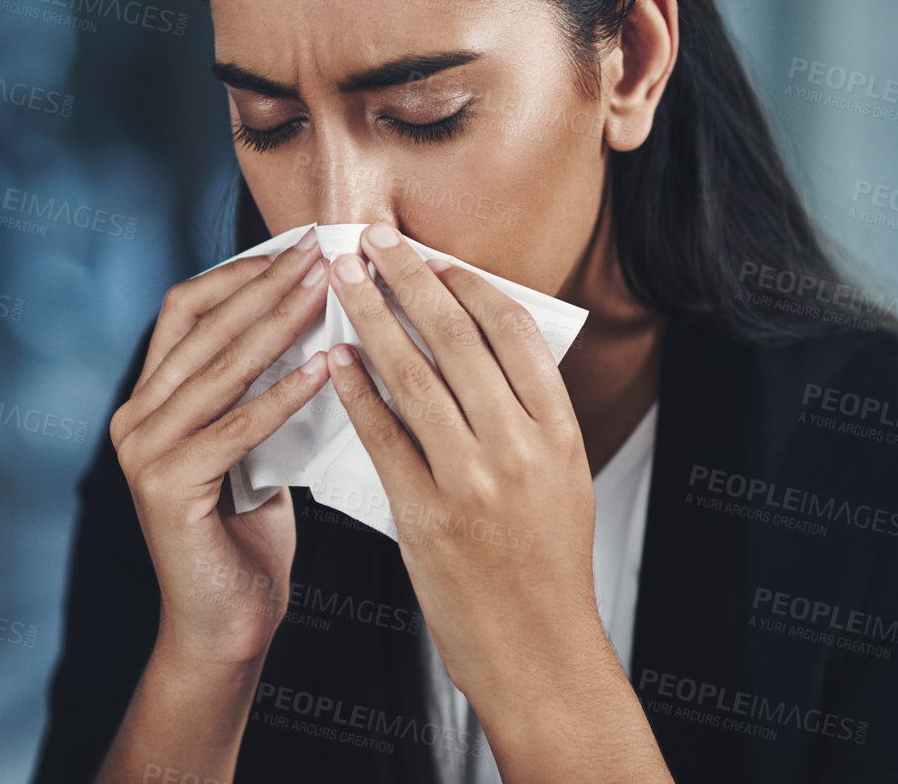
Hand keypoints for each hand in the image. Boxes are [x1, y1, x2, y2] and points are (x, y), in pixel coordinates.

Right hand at [109, 229, 331, 668]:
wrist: (225, 625)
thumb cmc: (247, 534)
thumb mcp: (255, 444)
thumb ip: (261, 387)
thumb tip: (318, 319)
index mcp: (150, 399)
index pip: (187, 308)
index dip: (241, 272)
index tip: (300, 247)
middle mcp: (134, 417)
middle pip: (202, 326)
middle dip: (266, 284)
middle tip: (321, 252)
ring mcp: (143, 451)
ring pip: (218, 368)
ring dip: (278, 323)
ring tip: (328, 291)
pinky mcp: (166, 486)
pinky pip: (234, 427)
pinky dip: (282, 393)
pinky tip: (326, 366)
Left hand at [324, 223, 611, 705]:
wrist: (538, 654)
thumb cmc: (546, 567)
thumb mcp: (563, 480)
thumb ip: (528, 416)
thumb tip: (478, 345)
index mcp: (560, 434)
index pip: (514, 334)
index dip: (468, 286)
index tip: (434, 258)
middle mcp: (521, 450)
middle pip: (459, 340)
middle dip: (410, 281)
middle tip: (373, 242)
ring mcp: (473, 484)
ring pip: (415, 378)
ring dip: (372, 319)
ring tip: (343, 282)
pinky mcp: (426, 518)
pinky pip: (383, 436)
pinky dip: (356, 390)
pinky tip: (334, 359)